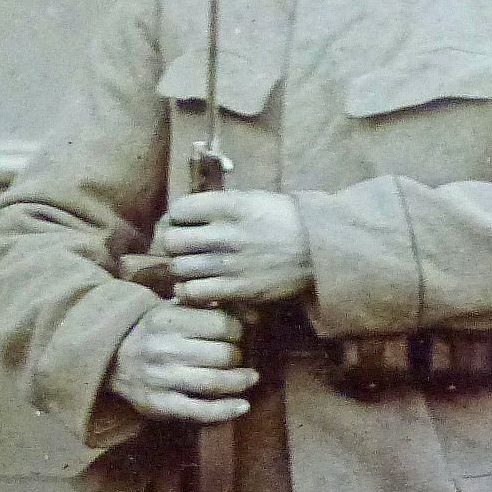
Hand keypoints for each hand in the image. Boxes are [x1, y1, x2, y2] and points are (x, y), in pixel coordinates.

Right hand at [107, 304, 257, 423]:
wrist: (110, 357)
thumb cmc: (151, 329)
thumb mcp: (172, 307)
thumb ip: (206, 306)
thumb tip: (250, 313)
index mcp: (169, 320)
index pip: (220, 324)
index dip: (236, 329)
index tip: (237, 334)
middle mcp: (165, 349)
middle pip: (222, 354)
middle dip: (237, 356)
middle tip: (238, 356)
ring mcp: (162, 379)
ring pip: (214, 382)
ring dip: (239, 381)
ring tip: (250, 378)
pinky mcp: (160, 405)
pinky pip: (199, 411)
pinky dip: (226, 410)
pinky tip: (243, 406)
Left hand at [164, 190, 312, 305]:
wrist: (319, 250)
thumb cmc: (285, 219)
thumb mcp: (253, 198)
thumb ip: (220, 204)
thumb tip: (188, 212)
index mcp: (230, 205)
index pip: (179, 209)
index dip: (176, 216)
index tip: (183, 223)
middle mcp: (226, 233)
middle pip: (172, 241)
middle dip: (173, 244)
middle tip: (183, 248)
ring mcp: (230, 264)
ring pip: (178, 268)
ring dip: (180, 268)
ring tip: (190, 268)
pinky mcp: (237, 289)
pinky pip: (193, 292)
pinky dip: (188, 290)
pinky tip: (197, 286)